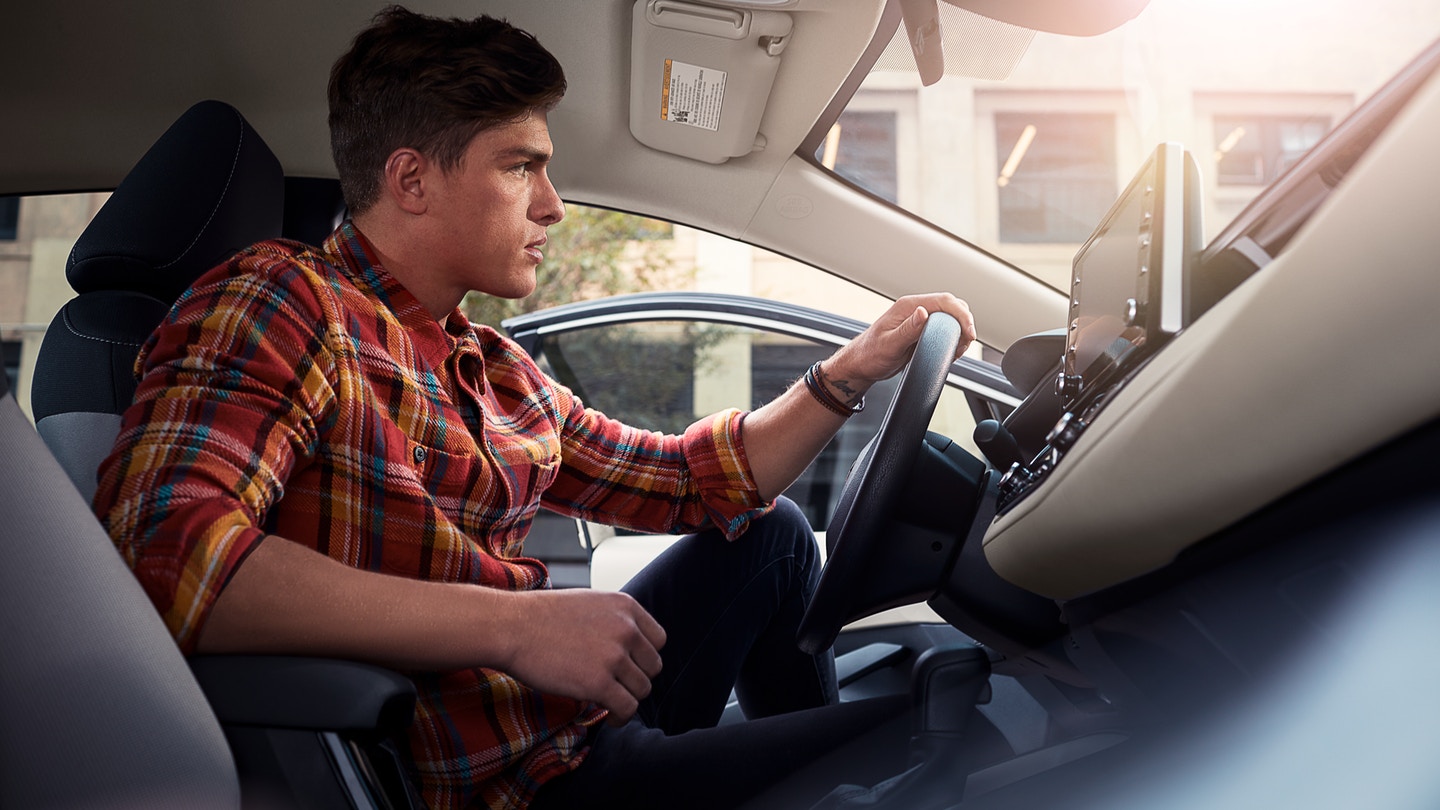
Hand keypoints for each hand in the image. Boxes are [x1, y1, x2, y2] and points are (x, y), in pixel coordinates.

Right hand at [500, 588, 665, 724]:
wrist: (511, 626)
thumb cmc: (541, 616)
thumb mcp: (589, 603)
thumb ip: (615, 620)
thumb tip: (629, 645)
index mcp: (626, 606)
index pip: (659, 639)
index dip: (644, 656)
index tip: (630, 667)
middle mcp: (626, 629)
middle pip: (653, 667)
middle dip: (636, 679)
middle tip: (617, 686)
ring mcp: (614, 657)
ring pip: (642, 689)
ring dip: (628, 699)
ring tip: (612, 703)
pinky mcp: (599, 683)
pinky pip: (627, 708)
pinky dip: (621, 717)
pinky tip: (611, 718)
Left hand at [825, 293, 975, 392]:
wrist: (860, 365)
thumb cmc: (869, 355)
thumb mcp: (889, 345)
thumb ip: (907, 329)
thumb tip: (923, 312)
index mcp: (907, 306)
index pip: (944, 301)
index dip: (961, 315)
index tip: (968, 333)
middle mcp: (914, 309)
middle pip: (951, 306)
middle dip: (964, 322)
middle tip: (966, 342)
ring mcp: (918, 319)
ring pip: (949, 317)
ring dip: (960, 330)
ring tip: (959, 348)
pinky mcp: (921, 331)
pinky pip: (943, 328)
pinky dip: (953, 337)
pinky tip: (951, 350)